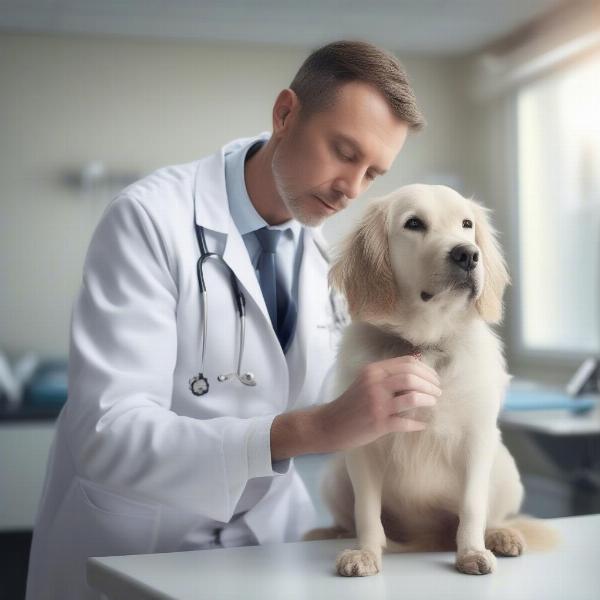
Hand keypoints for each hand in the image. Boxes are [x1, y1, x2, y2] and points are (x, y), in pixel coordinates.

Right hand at [312, 355, 441, 452]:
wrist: (330, 424)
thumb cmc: (352, 403)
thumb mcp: (367, 381)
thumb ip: (387, 374)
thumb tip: (418, 368)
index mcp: (374, 370)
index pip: (407, 363)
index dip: (426, 370)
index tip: (434, 379)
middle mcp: (375, 384)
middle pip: (412, 377)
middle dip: (431, 385)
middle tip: (438, 392)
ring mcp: (377, 404)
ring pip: (412, 397)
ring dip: (428, 400)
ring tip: (433, 403)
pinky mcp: (379, 423)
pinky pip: (406, 422)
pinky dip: (418, 423)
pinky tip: (422, 424)